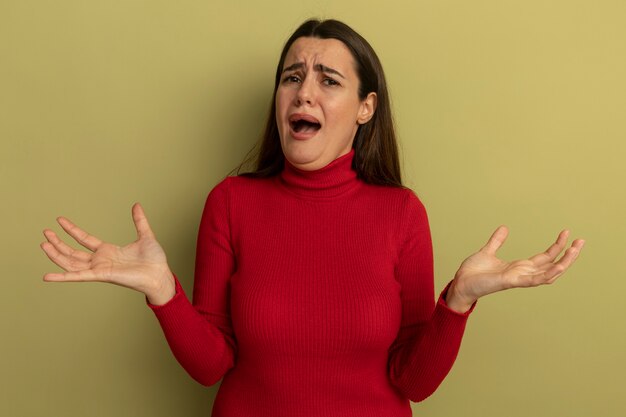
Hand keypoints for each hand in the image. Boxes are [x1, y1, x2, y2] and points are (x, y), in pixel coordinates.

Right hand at [40, 203, 174, 304]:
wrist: (160, 274)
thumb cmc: (154, 260)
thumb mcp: (146, 235)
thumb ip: (139, 221)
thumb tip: (137, 205)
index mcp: (108, 251)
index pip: (84, 239)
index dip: (72, 230)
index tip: (59, 220)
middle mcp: (101, 260)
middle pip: (73, 252)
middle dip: (58, 243)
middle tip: (45, 232)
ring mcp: (99, 269)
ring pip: (71, 262)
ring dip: (56, 255)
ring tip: (43, 244)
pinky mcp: (101, 276)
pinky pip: (78, 276)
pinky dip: (62, 277)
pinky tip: (47, 276)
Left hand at [446, 226, 584, 312]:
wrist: (460, 283)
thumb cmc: (473, 273)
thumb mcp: (487, 252)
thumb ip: (497, 241)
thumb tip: (504, 228)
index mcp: (519, 267)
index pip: (545, 257)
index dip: (557, 246)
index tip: (567, 233)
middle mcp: (523, 273)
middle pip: (552, 264)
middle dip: (568, 254)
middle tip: (582, 241)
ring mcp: (519, 279)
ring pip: (549, 273)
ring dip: (564, 262)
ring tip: (576, 250)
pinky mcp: (512, 282)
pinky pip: (535, 279)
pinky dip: (548, 273)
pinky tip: (560, 266)